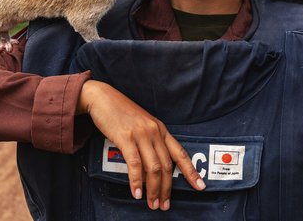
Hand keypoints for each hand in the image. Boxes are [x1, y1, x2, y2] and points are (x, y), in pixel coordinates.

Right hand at [78, 80, 205, 210]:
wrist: (102, 97)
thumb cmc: (120, 111)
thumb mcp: (142, 124)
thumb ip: (151, 140)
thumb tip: (154, 165)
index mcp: (161, 129)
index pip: (180, 153)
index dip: (191, 172)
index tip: (200, 186)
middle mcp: (154, 131)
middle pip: (166, 166)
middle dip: (167, 189)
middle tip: (164, 204)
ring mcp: (141, 134)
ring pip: (153, 168)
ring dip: (154, 189)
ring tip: (151, 203)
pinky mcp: (126, 138)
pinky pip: (135, 164)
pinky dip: (137, 181)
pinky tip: (137, 192)